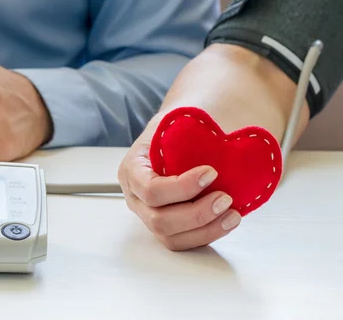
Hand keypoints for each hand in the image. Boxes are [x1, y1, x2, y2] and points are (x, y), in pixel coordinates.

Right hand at [118, 114, 241, 250]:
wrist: (173, 139)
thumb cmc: (173, 131)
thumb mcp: (174, 122)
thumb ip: (189, 131)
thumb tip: (225, 140)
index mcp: (132, 169)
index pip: (150, 189)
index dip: (182, 187)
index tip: (211, 172)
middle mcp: (136, 197)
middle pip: (159, 220)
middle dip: (196, 213)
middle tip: (225, 198)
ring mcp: (149, 215)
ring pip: (171, 237)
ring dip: (205, 229)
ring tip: (232, 214)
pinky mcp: (167, 227)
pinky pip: (184, 242)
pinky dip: (207, 235)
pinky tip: (227, 221)